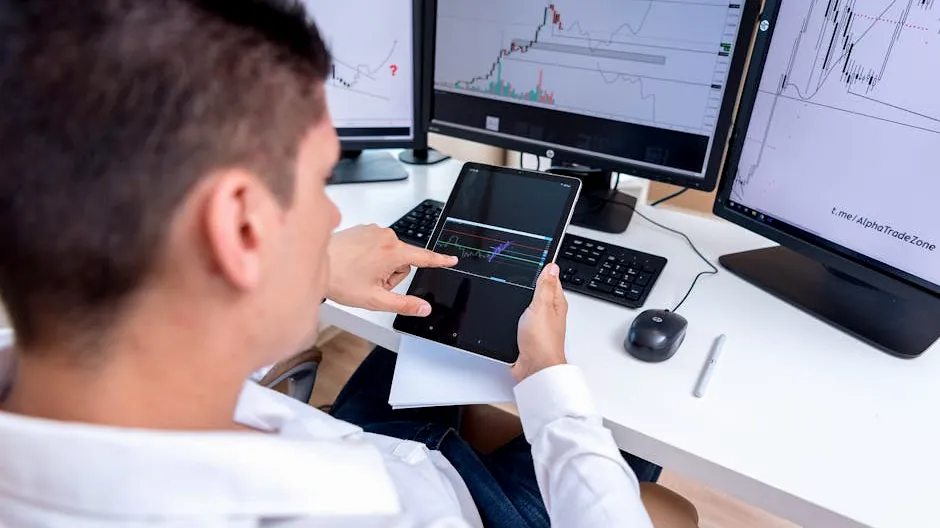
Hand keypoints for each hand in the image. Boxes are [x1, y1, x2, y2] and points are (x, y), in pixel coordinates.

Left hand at [327, 224, 457, 315]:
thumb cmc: (340, 280)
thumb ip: (404, 304)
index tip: (452, 259)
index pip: (424, 257)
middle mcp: (386, 236)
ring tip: (360, 273)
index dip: (440, 260)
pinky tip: (355, 263)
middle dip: (393, 274)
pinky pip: (377, 244)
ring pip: (390, 253)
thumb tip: (424, 308)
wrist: (314, 261)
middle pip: (403, 260)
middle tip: (373, 283)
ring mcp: (374, 231)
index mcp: (393, 252)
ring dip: (381, 265)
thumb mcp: (375, 299)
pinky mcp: (364, 229)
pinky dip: (371, 255)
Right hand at [512, 263, 567, 381]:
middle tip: (527, 272)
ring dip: (523, 301)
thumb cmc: (542, 341)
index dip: (545, 270)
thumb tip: (551, 266)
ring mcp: (538, 324)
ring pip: (529, 306)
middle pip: (541, 293)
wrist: (533, 368)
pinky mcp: (527, 335)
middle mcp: (549, 313)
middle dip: (533, 284)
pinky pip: (521, 320)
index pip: (552, 280)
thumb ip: (545, 286)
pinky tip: (511, 313)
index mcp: (556, 303)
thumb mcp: (541, 306)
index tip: (537, 261)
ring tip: (519, 289)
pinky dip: (516, 315)